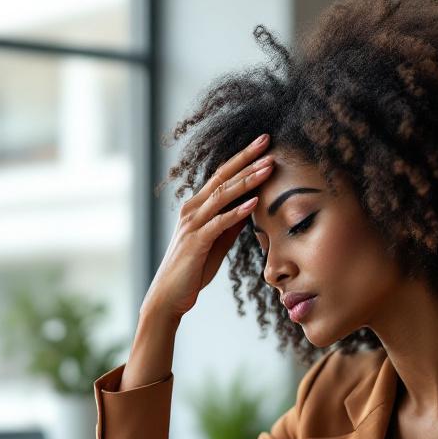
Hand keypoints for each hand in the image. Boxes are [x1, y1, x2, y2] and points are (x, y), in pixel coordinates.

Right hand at [142, 134, 274, 320]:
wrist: (169, 296)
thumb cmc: (192, 270)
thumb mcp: (217, 242)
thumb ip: (230, 224)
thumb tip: (250, 207)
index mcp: (197, 207)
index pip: (223, 176)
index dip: (243, 159)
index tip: (264, 144)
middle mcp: (192, 210)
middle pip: (222, 178)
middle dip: (247, 159)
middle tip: (268, 141)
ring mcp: (192, 225)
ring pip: (222, 196)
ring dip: (247, 181)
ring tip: (268, 169)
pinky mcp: (195, 242)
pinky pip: (218, 223)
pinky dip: (237, 212)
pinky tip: (253, 203)